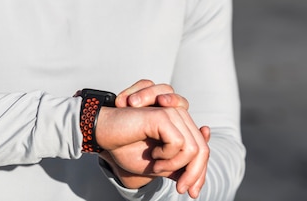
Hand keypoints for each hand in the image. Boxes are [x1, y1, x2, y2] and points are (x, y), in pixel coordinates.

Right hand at [98, 80, 209, 197]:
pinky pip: (178, 143)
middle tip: (181, 189)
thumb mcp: (157, 165)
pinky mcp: (163, 115)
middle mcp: (180, 116)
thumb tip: (198, 179)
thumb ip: (177, 167)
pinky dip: (167, 157)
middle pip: (202, 150)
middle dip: (195, 174)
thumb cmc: (127, 147)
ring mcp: (172, 113)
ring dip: (175, 165)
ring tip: (156, 166)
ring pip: (194, 148)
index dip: (200, 173)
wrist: (104, 136)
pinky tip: (152, 156)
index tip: (192, 193)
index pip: (202, 149)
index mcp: (180, 126)